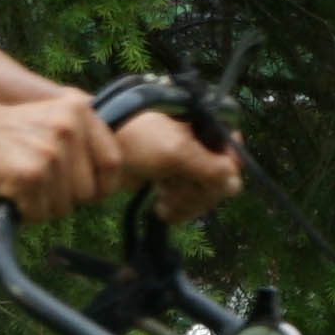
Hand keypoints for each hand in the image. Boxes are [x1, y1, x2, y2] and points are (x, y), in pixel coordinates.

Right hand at [0, 93, 125, 220]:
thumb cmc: (11, 132)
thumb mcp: (56, 119)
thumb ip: (84, 140)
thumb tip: (110, 182)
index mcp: (81, 111)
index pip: (113, 163)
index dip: (103, 186)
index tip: (89, 192)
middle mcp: (69, 129)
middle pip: (88, 192)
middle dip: (67, 198)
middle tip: (41, 184)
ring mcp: (51, 153)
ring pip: (63, 207)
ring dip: (43, 206)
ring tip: (24, 186)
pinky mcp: (31, 175)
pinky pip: (40, 213)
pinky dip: (26, 212)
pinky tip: (13, 194)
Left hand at [115, 108, 243, 222]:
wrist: (98, 150)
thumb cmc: (137, 139)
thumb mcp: (177, 152)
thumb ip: (209, 168)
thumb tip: (236, 186)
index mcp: (205, 126)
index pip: (232, 154)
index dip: (222, 174)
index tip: (207, 185)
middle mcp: (201, 143)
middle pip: (219, 179)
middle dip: (197, 192)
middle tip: (174, 191)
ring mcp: (187, 163)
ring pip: (204, 193)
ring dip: (185, 202)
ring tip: (163, 200)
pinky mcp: (173, 178)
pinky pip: (188, 200)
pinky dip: (177, 207)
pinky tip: (161, 206)